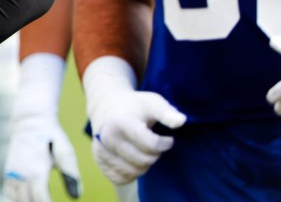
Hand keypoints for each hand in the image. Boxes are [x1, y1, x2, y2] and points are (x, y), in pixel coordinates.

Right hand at [4, 53, 80, 201]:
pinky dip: (16, 199)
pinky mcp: (8, 171)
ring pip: (16, 199)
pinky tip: (27, 198)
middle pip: (27, 201)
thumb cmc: (51, 136)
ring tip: (39, 201)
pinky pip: (8, 192)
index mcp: (35, 170)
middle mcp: (20, 174)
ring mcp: (12, 173)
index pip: (40, 199)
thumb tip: (76, 197)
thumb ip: (71, 174)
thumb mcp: (65, 151)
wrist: (30, 121)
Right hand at [82, 56, 185, 185]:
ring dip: (144, 164)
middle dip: (154, 154)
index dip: (165, 144)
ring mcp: (101, 150)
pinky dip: (131, 173)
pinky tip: (132, 158)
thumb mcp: (152, 102)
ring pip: (134, 172)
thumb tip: (181, 121)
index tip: (167, 138)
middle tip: (152, 143)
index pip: (152, 146)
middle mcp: (107, 138)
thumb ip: (167, 112)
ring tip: (142, 149)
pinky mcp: (99, 161)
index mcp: (120, 122)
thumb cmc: (134, 105)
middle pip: (144, 161)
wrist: (106, 105)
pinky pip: (122, 179)